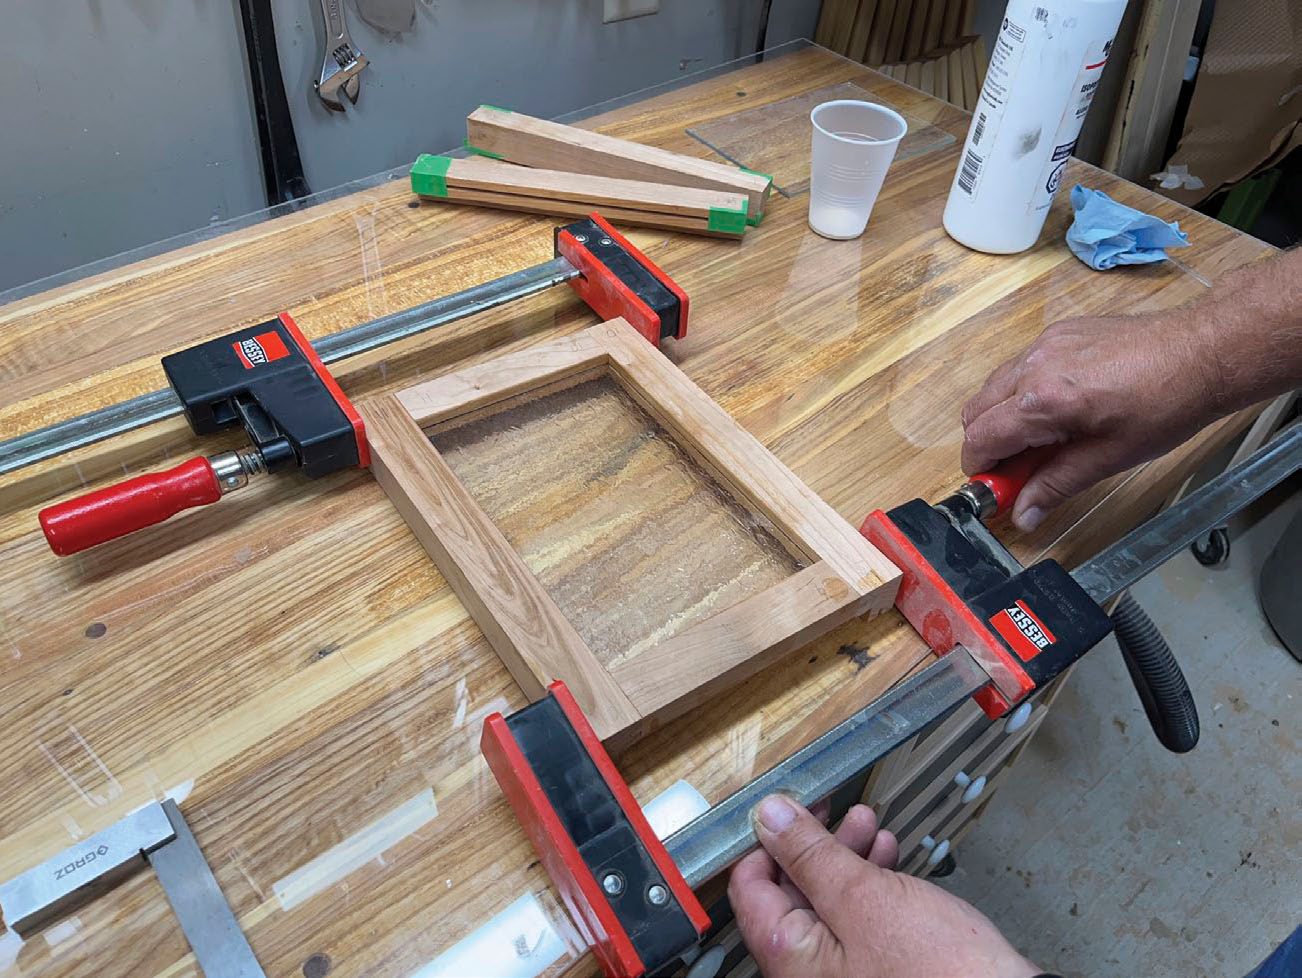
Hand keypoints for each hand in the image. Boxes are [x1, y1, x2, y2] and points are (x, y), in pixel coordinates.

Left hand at [728, 795, 1039, 977]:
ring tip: (869, 823)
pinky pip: (859, 922)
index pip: (750, 887)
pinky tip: (890, 858)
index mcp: (790, 957)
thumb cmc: (940, 973)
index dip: (765, 839)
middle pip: (790, 893)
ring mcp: (844, 974)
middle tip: (831, 806)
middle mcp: (809, 972)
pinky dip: (870, 885)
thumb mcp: (864, 897)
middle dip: (813, 842)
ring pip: (828, 903)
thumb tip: (768, 817)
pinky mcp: (880, 971)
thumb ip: (810, 855)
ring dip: (846, 856)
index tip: (786, 806)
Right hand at [960, 312, 1220, 531]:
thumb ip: (1055, 486)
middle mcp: (1034, 366)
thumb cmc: (1166, 405)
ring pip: (994, 387)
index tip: (995, 487)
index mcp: (1044, 401)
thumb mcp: (1109, 458)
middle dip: (987, 443)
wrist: (1202, 353)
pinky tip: (1059, 408)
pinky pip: (1020, 366)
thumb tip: (1023, 515)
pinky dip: (1023, 392)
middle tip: (1019, 468)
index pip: (981, 438)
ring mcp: (1044, 343)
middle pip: (975, 411)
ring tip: (1043, 438)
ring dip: (1003, 417)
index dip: (981, 468)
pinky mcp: (1058, 332)